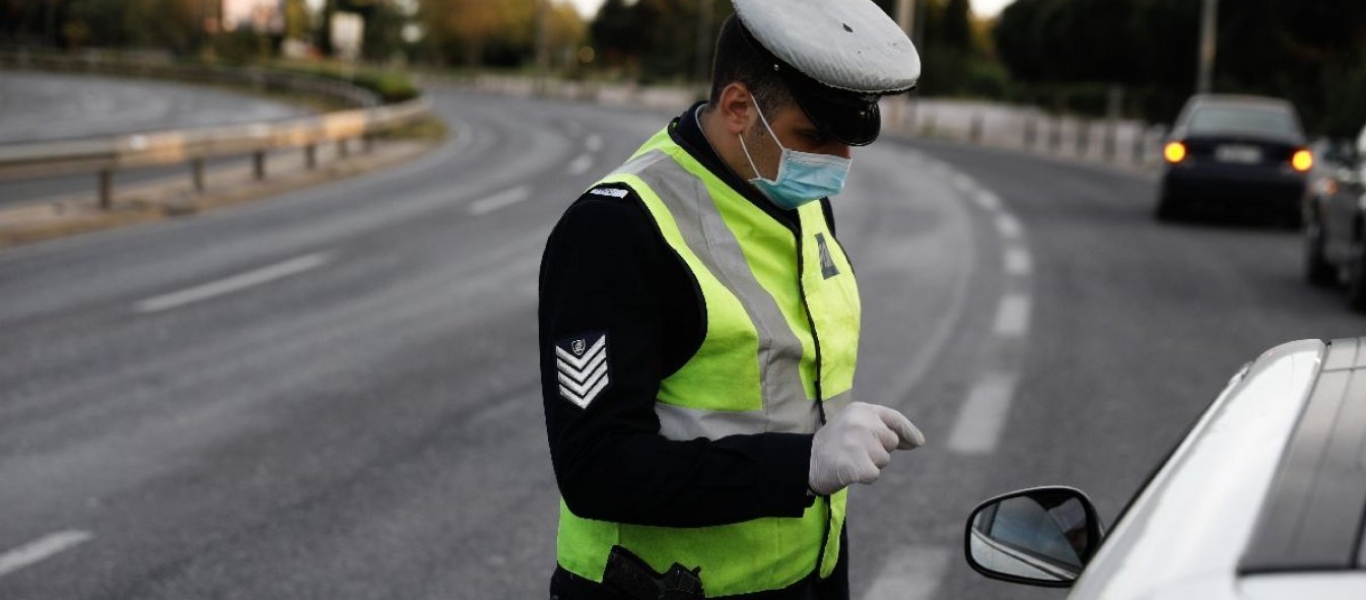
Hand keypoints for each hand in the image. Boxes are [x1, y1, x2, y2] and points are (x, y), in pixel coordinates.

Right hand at [808, 402, 924, 495]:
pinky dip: (864, 477)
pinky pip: (874, 474)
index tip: (919, 442)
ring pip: (884, 459)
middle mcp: (861, 422)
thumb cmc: (833, 444)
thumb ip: (880, 429)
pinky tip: (849, 471)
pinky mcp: (856, 463)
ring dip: (871, 464)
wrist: (805, 461)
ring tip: (849, 459)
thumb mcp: (854, 426)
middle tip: (855, 451)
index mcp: (861, 410)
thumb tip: (916, 441)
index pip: (893, 418)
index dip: (908, 430)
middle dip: (879, 450)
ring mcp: (858, 442)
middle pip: (891, 442)